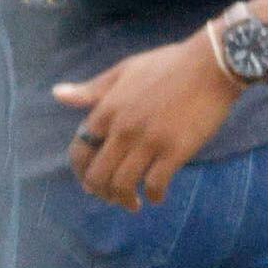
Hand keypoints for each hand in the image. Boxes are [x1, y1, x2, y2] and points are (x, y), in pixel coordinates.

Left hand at [56, 33, 247, 208]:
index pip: (81, 150)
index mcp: (108, 108)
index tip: (90, 181)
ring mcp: (148, 141)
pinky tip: (157, 196)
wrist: (211, 64)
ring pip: (123, 185)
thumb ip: (92, 89)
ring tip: (134, 203)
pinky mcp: (174, 151)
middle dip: (101, 192)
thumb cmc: (169, 64)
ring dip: (125, 200)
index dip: (82, 171)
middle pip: (98, 175)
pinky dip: (154, 196)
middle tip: (112, 197)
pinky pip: (156, 184)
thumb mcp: (125, 70)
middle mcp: (123, 128)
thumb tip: (57, 94)